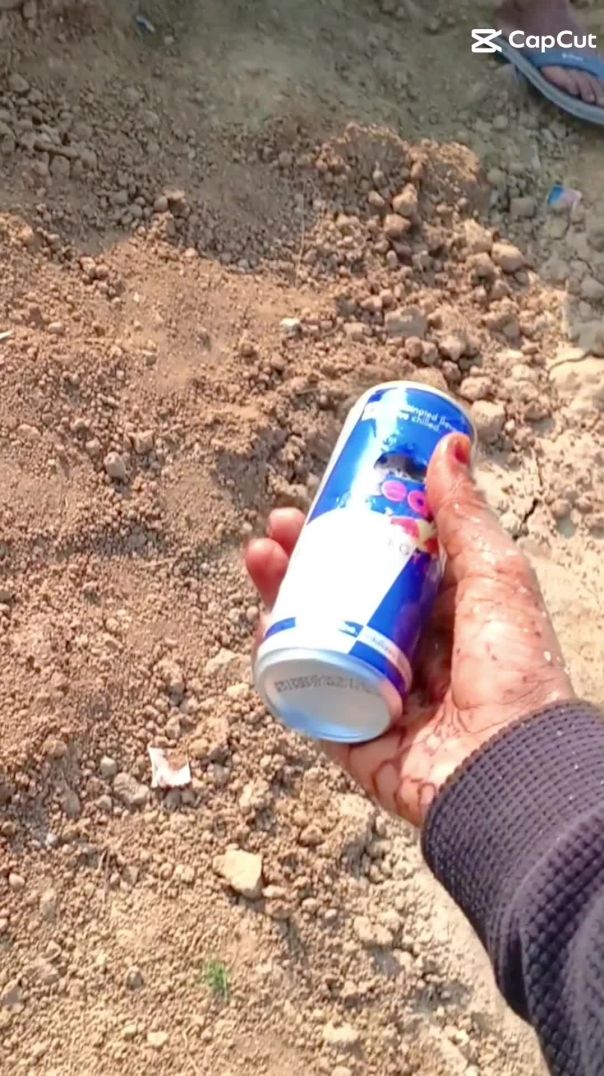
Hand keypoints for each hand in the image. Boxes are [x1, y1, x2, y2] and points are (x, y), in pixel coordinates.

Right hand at [245, 433, 573, 826]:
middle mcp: (410, 656)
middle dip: (305, 561)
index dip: (352, 532)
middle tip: (277, 529)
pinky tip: (261, 629)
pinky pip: (306, 698)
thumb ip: (466, 515)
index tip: (323, 501)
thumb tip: (447, 443)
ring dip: (281, 601)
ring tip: (260, 561)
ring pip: (317, 641)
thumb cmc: (516, 670)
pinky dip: (279, 664)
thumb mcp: (495, 576)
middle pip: (343, 600)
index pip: (387, 567)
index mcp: (446, 618)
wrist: (510, 769)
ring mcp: (378, 697)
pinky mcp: (353, 739)